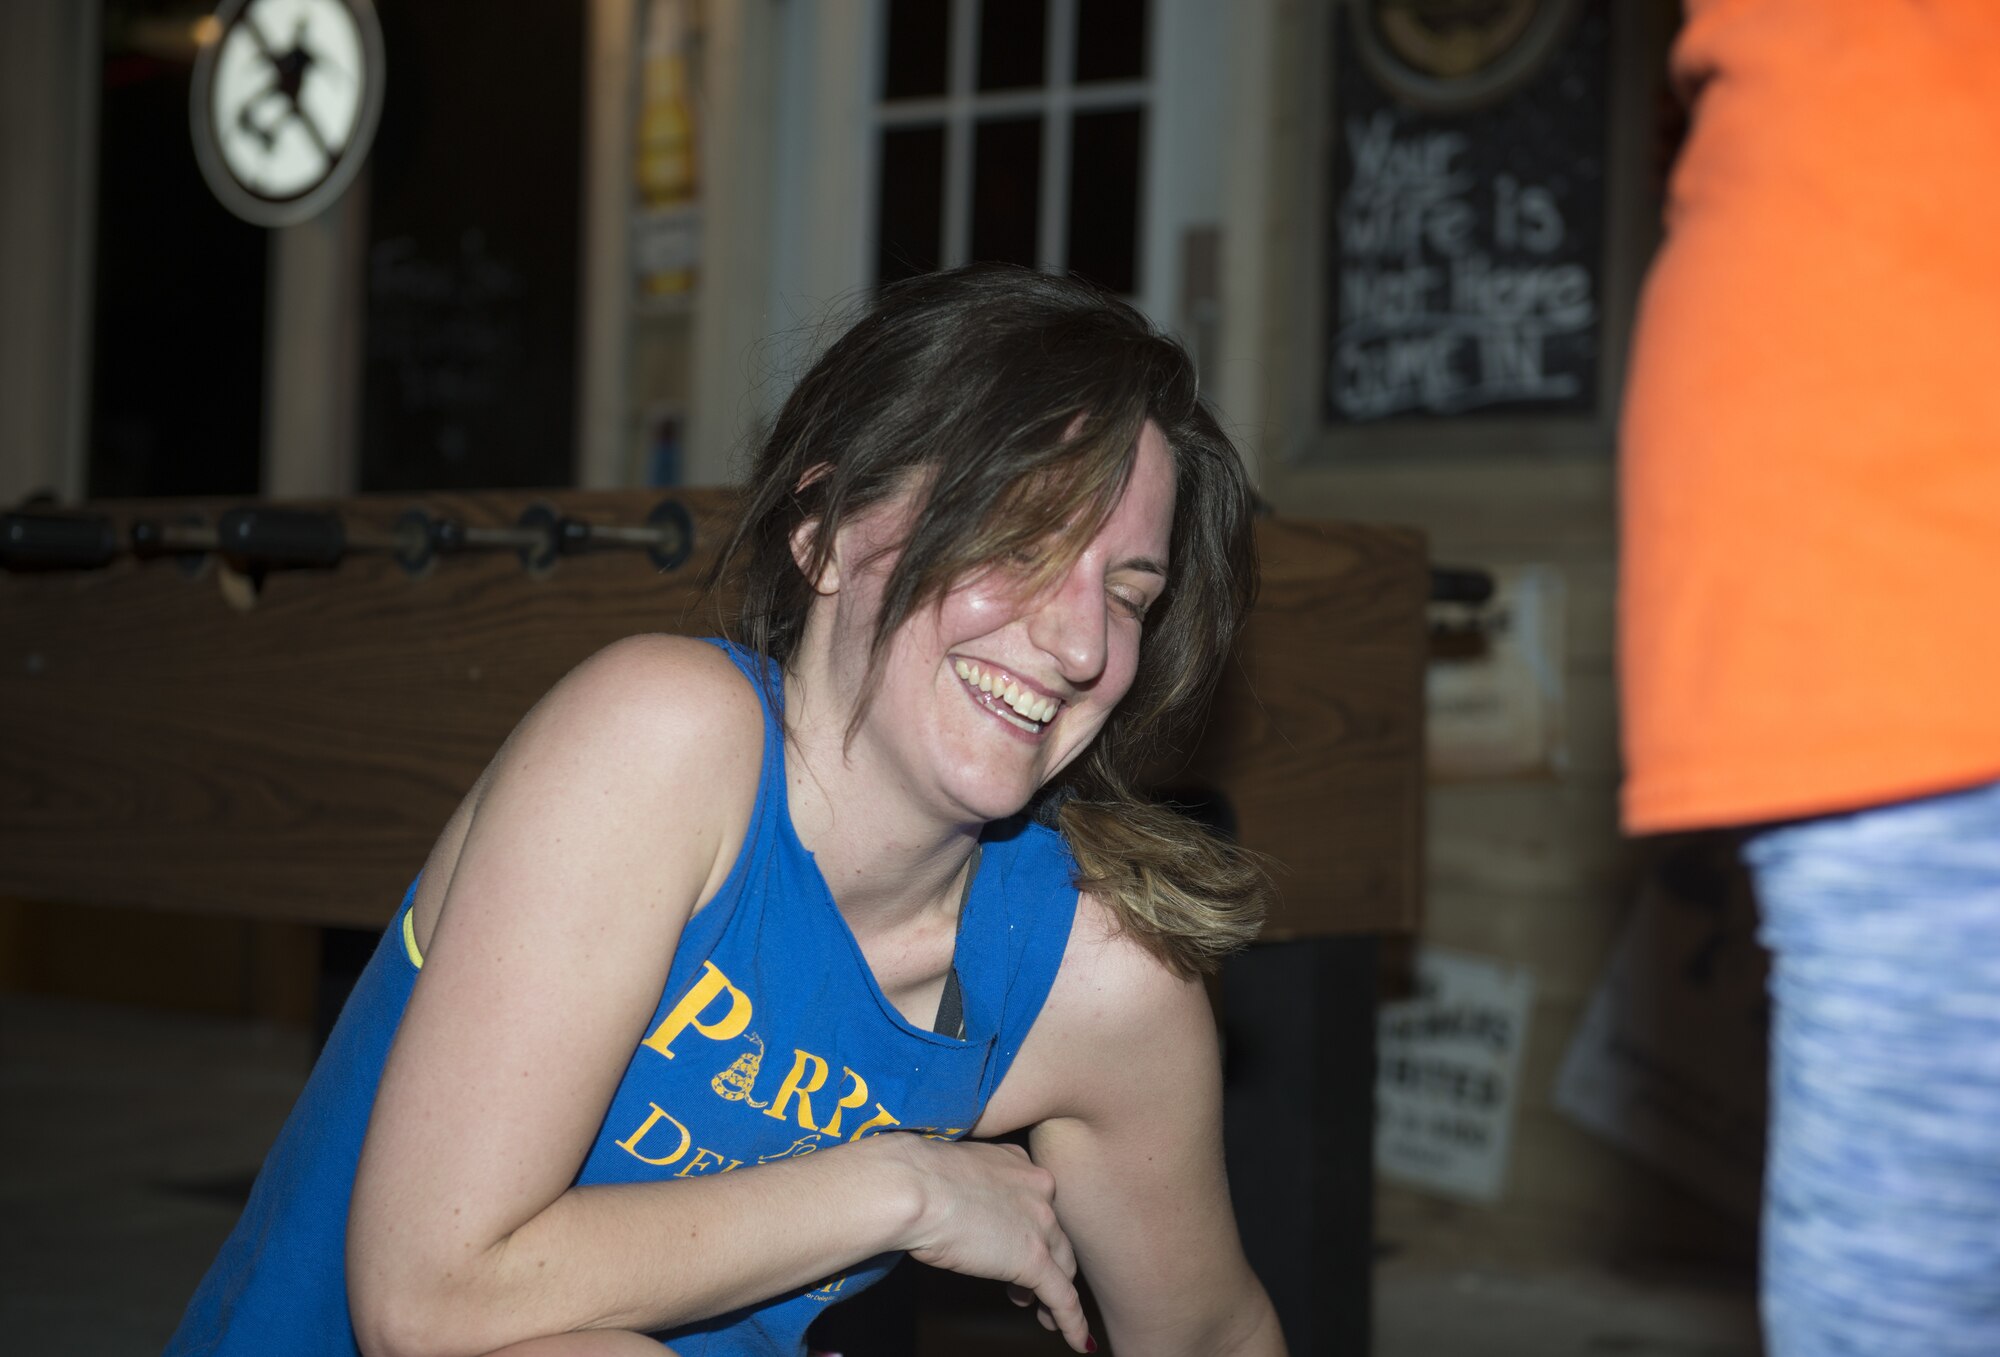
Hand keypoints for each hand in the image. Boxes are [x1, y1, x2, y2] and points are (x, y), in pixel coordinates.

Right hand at [893, 1137, 1093, 1352]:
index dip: (1030, 1229)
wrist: (913, 1187)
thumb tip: (958, 1213)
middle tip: (1025, 1286)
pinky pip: (1063, 1297)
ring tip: (1043, 1315)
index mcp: (1016, 1161)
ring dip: (1053, 1292)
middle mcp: (1037, 1187)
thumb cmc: (913, 1178)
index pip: (1036, 1202)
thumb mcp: (949, 1173)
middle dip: (1044, 1261)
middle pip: (1054, 1234)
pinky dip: (1072, 1322)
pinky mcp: (1033, 1259)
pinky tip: (1077, 1341)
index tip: (1012, 1245)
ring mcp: (1039, 1223)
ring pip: (1062, 1265)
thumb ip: (966, 1190)